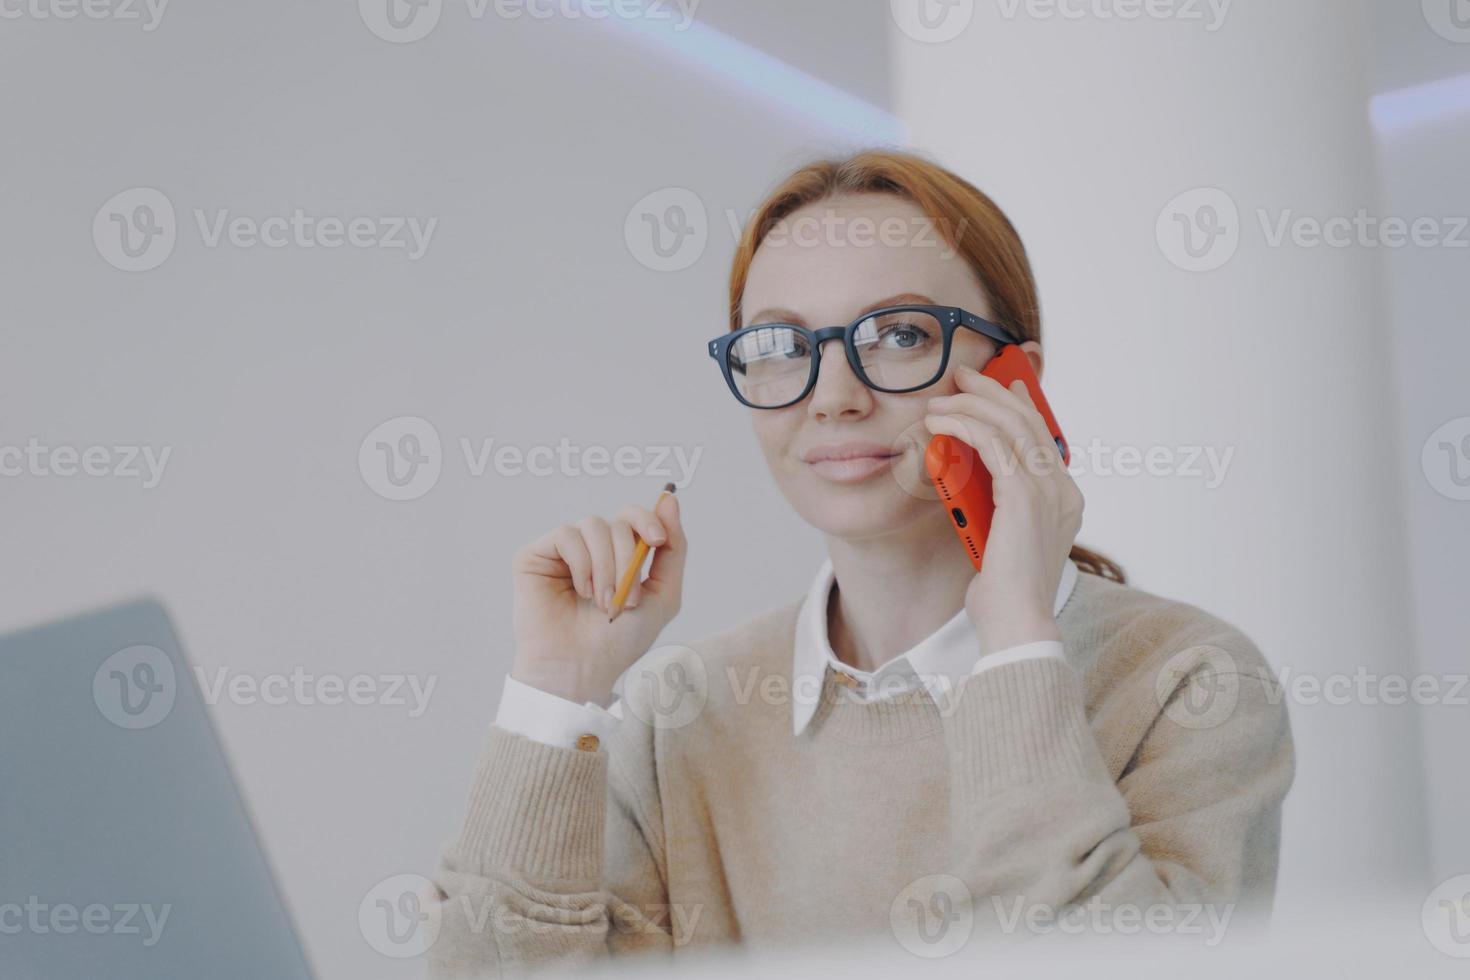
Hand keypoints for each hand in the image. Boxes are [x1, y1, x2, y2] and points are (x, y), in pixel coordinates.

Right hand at [509, 492, 686, 705]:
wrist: (581, 668)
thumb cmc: (619, 641)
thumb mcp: (663, 595)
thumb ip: (673, 549)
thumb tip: (669, 499)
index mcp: (619, 556)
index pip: (634, 517)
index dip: (648, 519)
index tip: (657, 541)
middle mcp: (591, 549)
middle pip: (618, 521)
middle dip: (627, 558)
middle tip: (624, 600)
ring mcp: (563, 551)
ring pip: (593, 525)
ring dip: (605, 566)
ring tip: (602, 602)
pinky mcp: (536, 556)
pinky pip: (566, 535)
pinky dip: (580, 563)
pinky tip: (579, 591)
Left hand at [925, 365, 1082, 654]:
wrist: (1016, 623)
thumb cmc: (1003, 593)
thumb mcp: (1000, 540)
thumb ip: (996, 509)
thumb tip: (970, 482)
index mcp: (1064, 500)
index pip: (1043, 438)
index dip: (1021, 406)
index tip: (1001, 387)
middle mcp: (1062, 491)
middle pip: (1028, 422)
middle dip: (993, 393)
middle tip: (963, 377)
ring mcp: (1047, 491)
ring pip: (1010, 426)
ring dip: (971, 405)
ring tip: (940, 400)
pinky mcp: (1024, 496)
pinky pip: (992, 443)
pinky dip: (964, 425)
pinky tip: (941, 423)